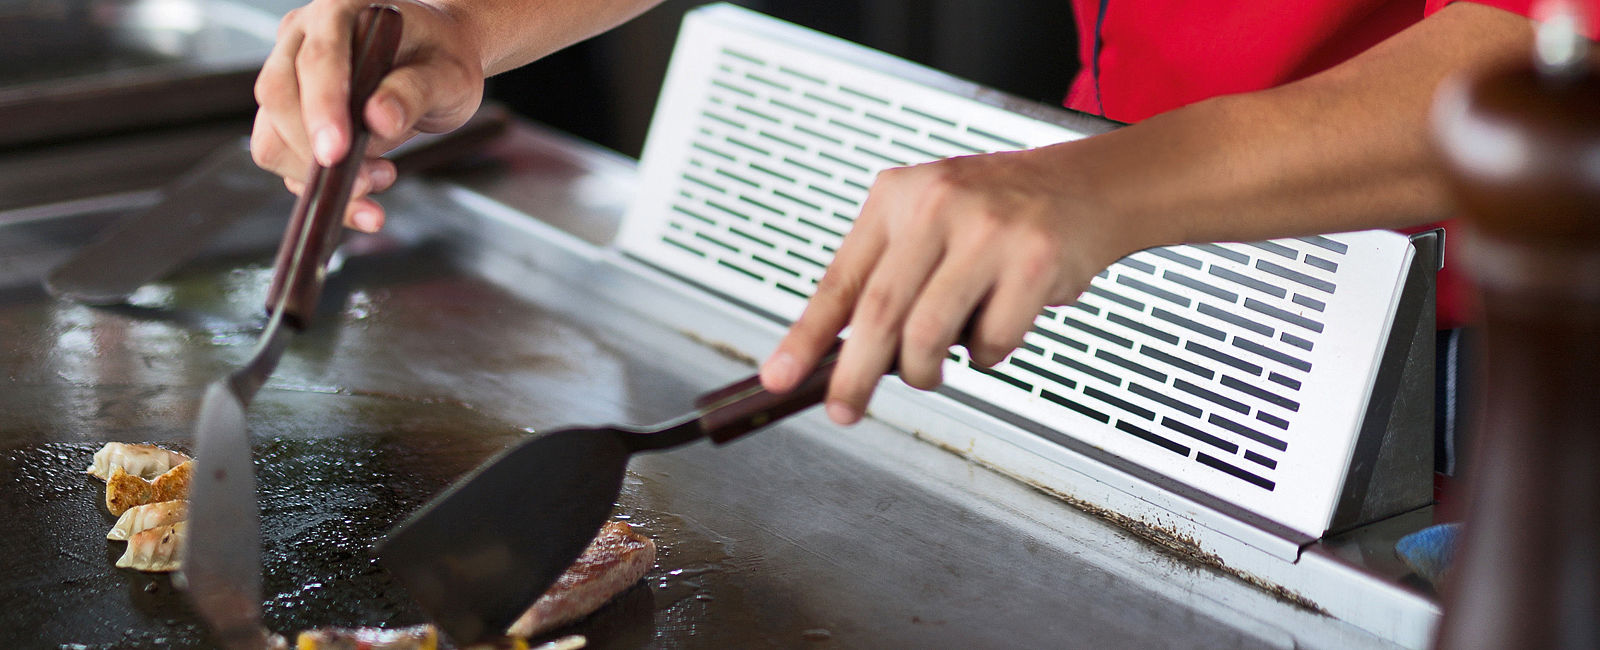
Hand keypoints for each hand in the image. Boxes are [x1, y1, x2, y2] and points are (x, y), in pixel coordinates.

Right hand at [250, 0, 484, 231]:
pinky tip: (364, 201)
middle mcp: (302, 41)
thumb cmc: (442, 58)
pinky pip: (288, 162)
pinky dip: (321, 191)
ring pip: (272, 137)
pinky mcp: (293, 118)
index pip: (316, 60)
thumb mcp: (448, 74)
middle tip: (373, 178)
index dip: (323, 107)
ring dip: (317, 177)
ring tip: (379, 178)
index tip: (337, 152)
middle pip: (279, 99)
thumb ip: (415, 91)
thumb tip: (378, 119)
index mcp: (339, 13)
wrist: (438, 65)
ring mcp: (292, 80)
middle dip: (316, 151)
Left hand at [759, 144, 1147, 424]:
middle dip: (855, 376)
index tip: (779, 378)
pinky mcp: (1034, 260)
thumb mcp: (927, 221)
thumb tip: (838, 357)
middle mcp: (936, 205)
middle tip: (844, 409)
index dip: (805, 338)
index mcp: (896, 197)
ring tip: (937, 364)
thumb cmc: (998, 213)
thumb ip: (885, 277)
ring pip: (929, 335)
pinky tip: (997, 324)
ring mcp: (987, 231)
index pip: (839, 281)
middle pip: (878, 314)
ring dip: (927, 370)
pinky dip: (988, 354)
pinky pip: (991, 341)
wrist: (1085, 186)